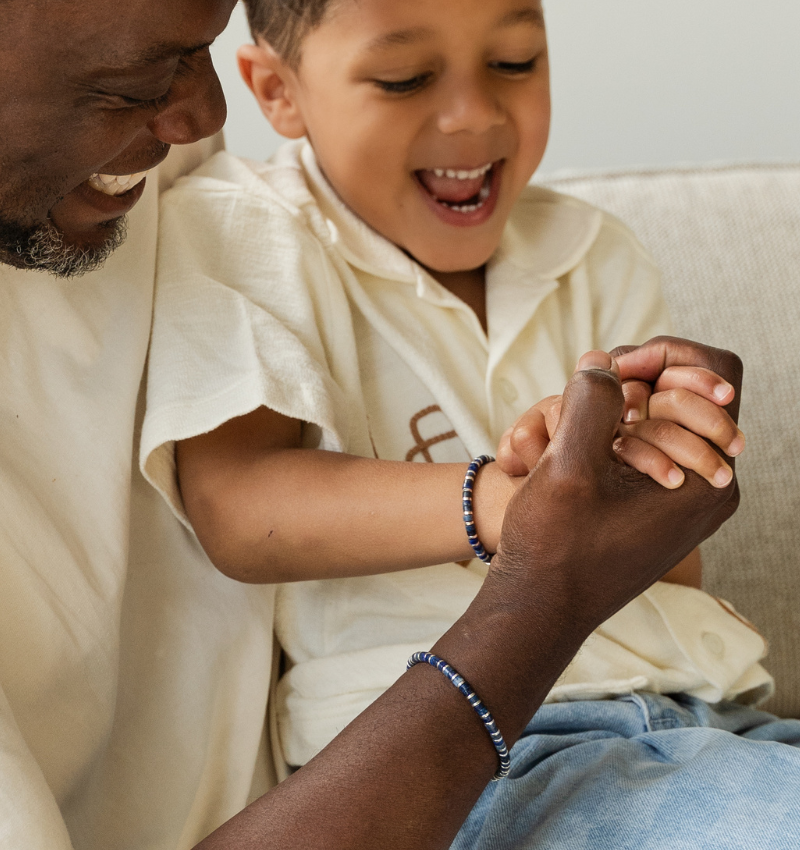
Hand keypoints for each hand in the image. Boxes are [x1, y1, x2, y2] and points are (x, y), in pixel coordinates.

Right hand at [489, 349, 739, 630]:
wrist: (539, 608)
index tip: (614, 370)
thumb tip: (604, 361)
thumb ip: (593, 401)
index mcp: (708, 478)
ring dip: (630, 408)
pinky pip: (659, 447)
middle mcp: (713, 489)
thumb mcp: (569, 466)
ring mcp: (690, 501)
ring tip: (586, 425)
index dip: (666, 354)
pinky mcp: (665, 509)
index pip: (720, 376)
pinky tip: (589, 449)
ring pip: (674, 420)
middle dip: (646, 380)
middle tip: (596, 392)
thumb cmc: (554, 547)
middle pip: (699, 395)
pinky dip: (626, 433)